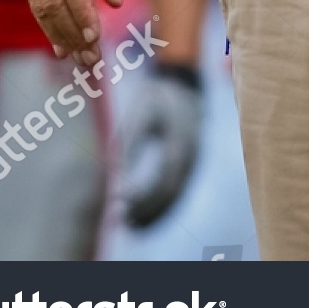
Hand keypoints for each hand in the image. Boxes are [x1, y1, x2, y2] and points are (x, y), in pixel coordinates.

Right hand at [24, 0, 125, 65]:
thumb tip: (113, 2)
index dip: (81, 15)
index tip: (94, 38)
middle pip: (52, 2)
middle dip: (70, 35)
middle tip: (90, 62)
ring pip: (39, 4)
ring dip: (57, 34)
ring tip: (78, 59)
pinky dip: (46, 22)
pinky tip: (60, 42)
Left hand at [118, 64, 203, 228]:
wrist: (181, 84)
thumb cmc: (157, 96)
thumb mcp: (141, 113)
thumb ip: (130, 144)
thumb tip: (116, 177)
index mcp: (182, 143)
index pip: (165, 180)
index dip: (143, 194)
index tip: (118, 199)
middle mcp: (191, 157)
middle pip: (171, 194)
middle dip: (146, 209)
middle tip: (119, 218)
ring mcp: (191, 162)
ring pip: (174, 196)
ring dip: (152, 212)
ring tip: (126, 223)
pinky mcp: (186, 164)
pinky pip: (174, 190)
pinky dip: (158, 204)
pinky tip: (139, 214)